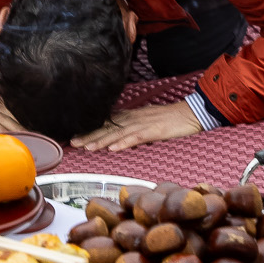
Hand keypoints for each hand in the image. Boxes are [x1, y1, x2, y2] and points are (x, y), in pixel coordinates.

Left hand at [73, 101, 205, 150]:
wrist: (190, 113)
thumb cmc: (170, 120)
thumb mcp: (147, 125)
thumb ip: (134, 131)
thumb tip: (122, 140)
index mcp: (131, 117)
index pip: (106, 124)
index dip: (90, 131)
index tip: (76, 137)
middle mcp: (133, 118)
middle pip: (107, 128)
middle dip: (89, 136)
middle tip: (73, 143)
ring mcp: (142, 124)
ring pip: (117, 133)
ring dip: (101, 141)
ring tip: (87, 147)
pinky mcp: (153, 130)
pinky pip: (135, 137)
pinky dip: (123, 143)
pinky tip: (113, 148)